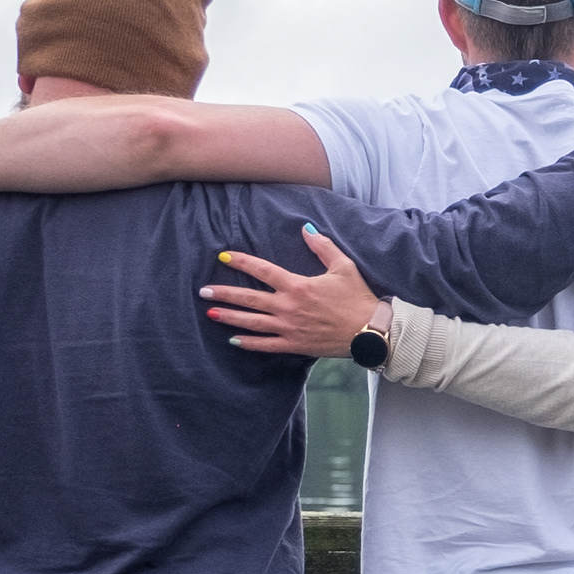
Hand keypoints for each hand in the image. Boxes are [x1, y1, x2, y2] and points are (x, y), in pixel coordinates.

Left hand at [200, 226, 393, 358]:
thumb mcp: (343, 266)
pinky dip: (249, 344)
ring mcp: (289, 328)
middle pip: (249, 298)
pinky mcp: (295, 345)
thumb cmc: (357, 297)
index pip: (263, 270)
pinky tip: (233, 341)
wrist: (369, 331)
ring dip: (230, 317)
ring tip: (210, 313)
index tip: (224, 258)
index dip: (242, 262)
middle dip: (224, 293)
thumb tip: (305, 228)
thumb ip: (322, 246)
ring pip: (252, 322)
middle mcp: (288, 307)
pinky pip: (266, 345)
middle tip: (203, 291)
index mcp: (298, 285)